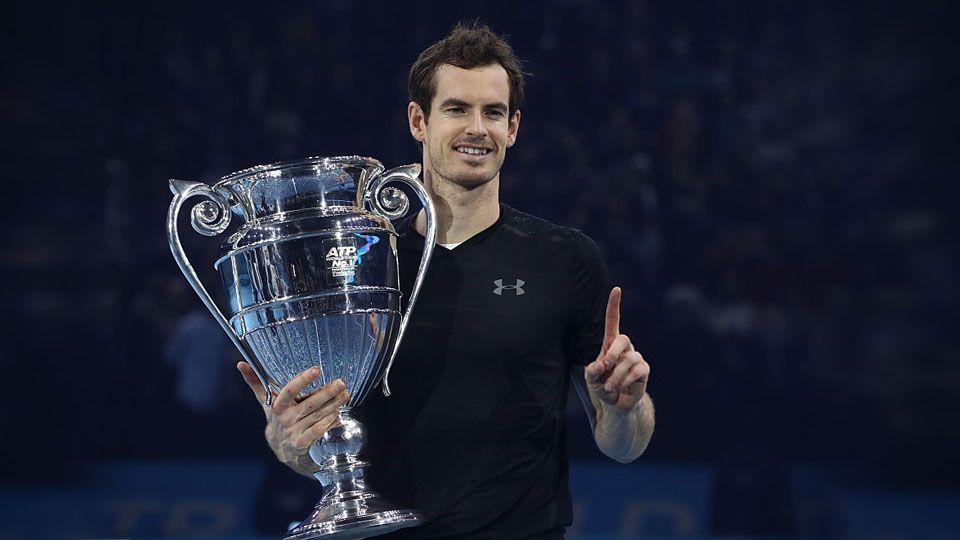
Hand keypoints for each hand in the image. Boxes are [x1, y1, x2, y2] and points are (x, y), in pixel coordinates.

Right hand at [237, 362, 348, 476]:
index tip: (316, 370)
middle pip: (309, 403)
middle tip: (341, 383)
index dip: (302, 380)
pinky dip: (330, 422)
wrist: (282, 448)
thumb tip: (240, 363)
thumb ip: (256, 382)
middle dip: (327, 392)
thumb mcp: (266, 401)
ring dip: (333, 405)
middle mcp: (285, 419)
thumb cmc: (278, 418)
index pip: (289, 390)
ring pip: (317, 416)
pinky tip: (339, 413)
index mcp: (277, 405)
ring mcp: (294, 432)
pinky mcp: (302, 443)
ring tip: (346, 394)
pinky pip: (319, 430)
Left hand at [585, 287, 649, 412]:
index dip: (614, 305)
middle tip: (604, 368)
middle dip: (612, 354)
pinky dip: (625, 381)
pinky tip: (619, 389)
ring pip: (628, 359)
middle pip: (623, 339)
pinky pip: (636, 371)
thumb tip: (599, 365)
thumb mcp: (591, 378)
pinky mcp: (644, 370)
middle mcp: (625, 348)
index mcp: (610, 344)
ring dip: (615, 376)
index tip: (616, 289)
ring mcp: (636, 357)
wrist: (616, 403)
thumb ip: (592, 371)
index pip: (613, 321)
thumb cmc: (602, 385)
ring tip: (609, 387)